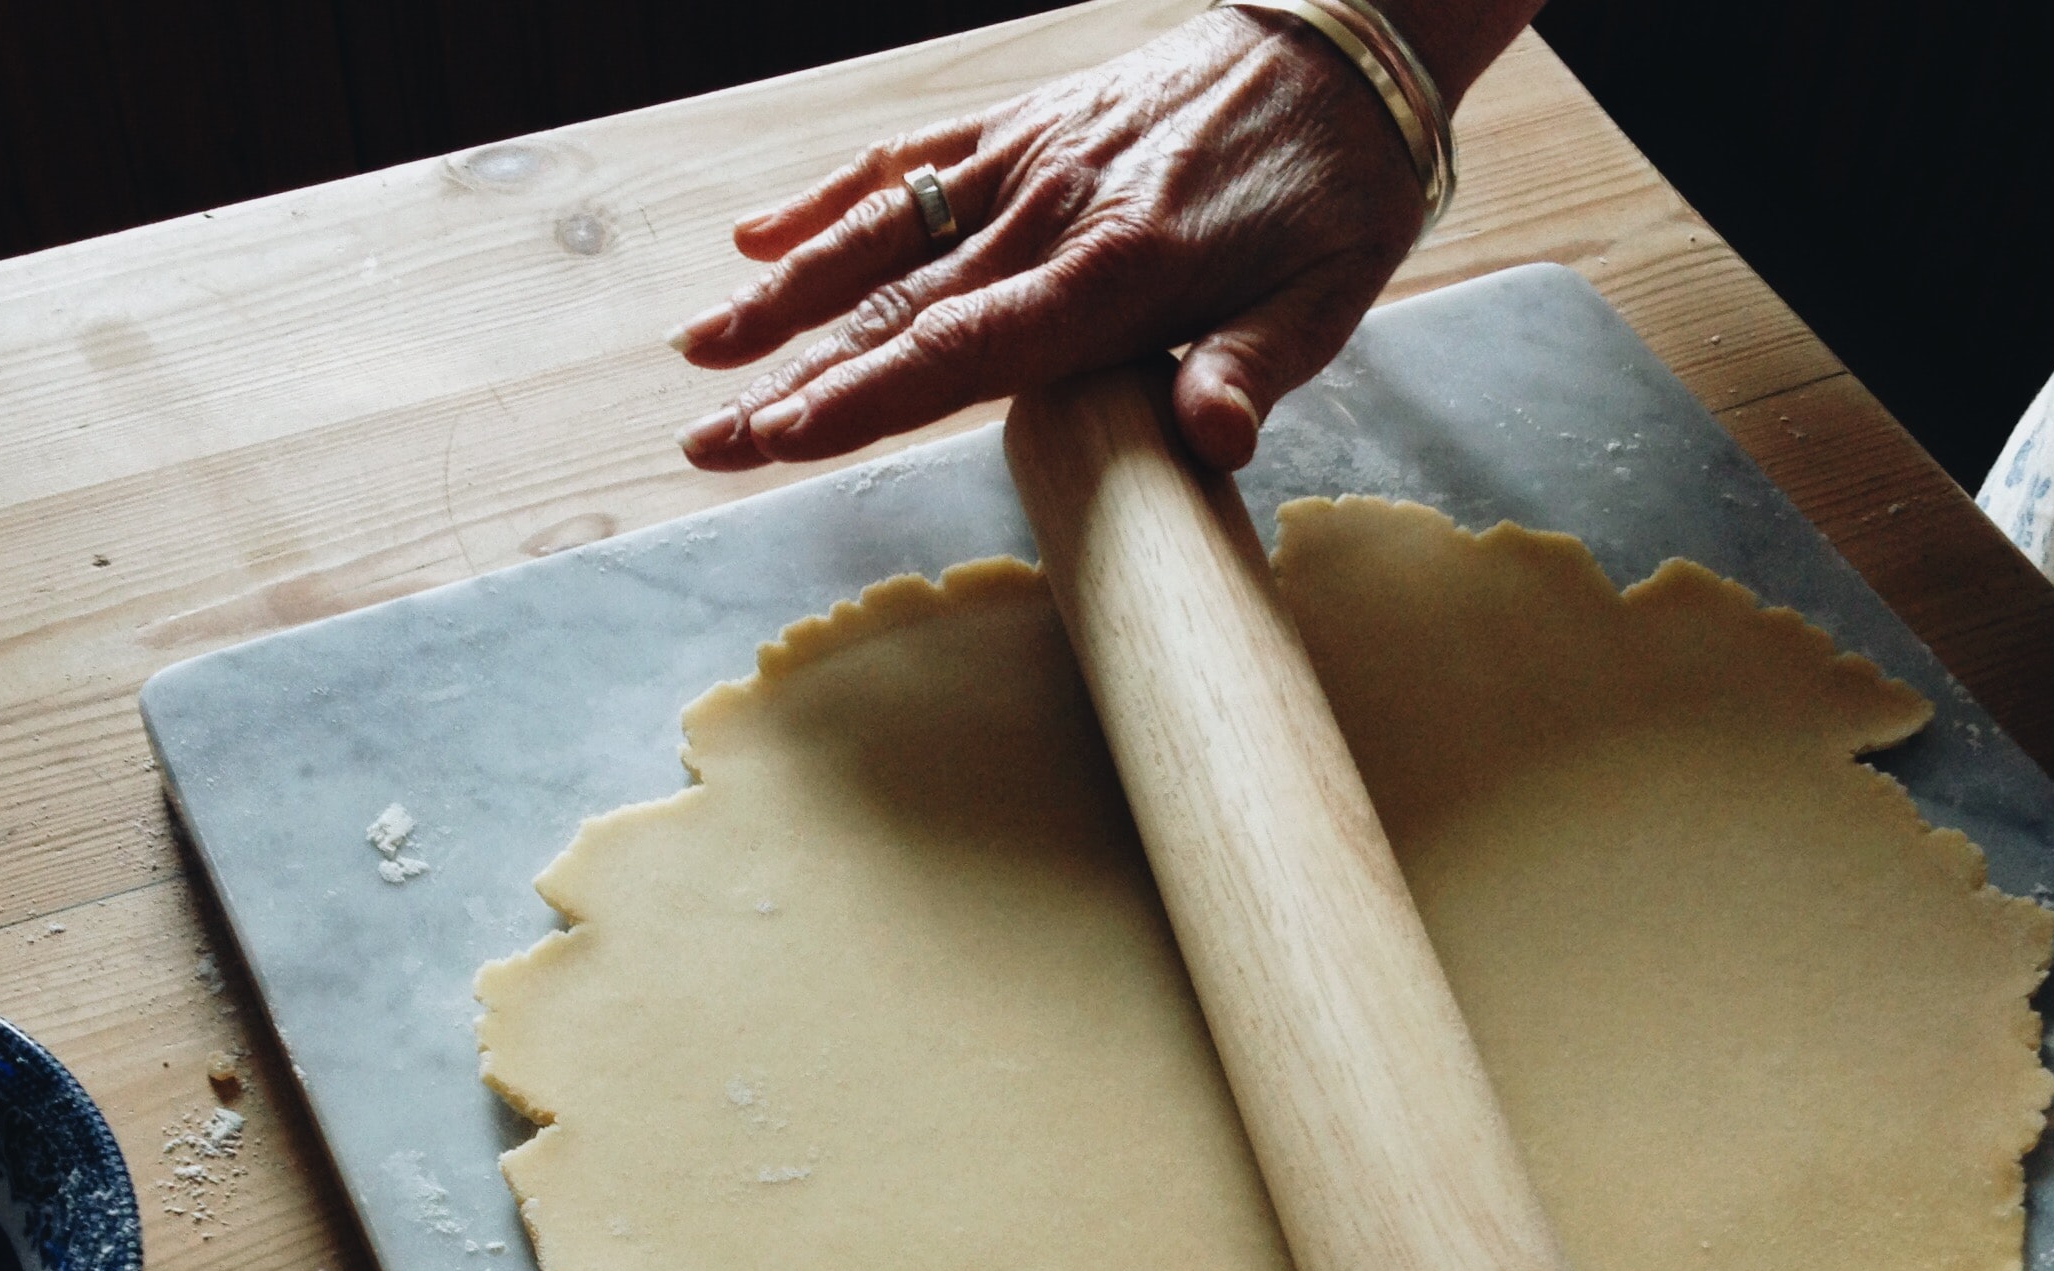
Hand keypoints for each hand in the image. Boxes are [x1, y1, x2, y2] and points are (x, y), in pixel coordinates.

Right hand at [672, 8, 1438, 475]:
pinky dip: (830, 196)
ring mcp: (1028, 159)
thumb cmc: (1340, 187)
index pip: (962, 350)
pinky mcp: (1026, 120)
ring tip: (703, 349)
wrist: (1350, 43)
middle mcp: (1051, 211)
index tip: (779, 438)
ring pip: (879, 234)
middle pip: (895, 309)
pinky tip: (757, 233)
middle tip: (706, 440)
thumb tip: (1211, 444)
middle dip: (791, 380)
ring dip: (782, 295)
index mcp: (1118, 270)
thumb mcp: (1328, 293)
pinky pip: (912, 158)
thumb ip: (1255, 368)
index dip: (862, 399)